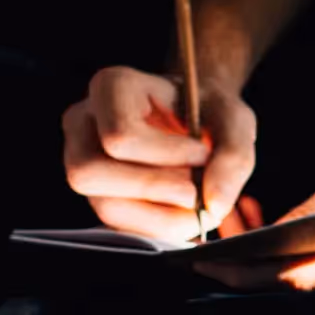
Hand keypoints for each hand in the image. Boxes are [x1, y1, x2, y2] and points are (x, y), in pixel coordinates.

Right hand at [62, 66, 261, 240]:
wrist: (196, 117)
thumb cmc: (208, 110)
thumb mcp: (234, 119)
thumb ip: (234, 156)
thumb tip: (213, 205)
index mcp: (111, 87)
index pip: (120, 137)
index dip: (167, 156)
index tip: (202, 154)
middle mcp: (83, 122)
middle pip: (91, 173)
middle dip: (153, 190)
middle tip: (195, 190)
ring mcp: (80, 160)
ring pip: (104, 207)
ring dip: (159, 217)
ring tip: (195, 205)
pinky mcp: (95, 193)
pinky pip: (117, 225)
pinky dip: (157, 227)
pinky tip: (181, 213)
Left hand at [196, 114, 314, 290]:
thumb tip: (268, 238)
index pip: (295, 279)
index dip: (245, 273)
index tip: (204, 265)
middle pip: (293, 281)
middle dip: (243, 267)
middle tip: (196, 249)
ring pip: (301, 270)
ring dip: (261, 253)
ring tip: (227, 223)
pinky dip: (284, 242)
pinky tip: (261, 218)